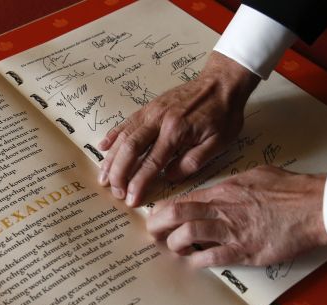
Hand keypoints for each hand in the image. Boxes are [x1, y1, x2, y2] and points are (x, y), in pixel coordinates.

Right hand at [97, 51, 259, 206]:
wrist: (222, 82)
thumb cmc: (223, 114)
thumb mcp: (218, 142)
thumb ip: (193, 161)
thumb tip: (169, 176)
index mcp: (176, 131)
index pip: (152, 162)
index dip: (139, 183)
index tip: (131, 199)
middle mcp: (158, 120)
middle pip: (130, 149)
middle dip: (119, 173)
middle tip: (115, 192)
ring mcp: (151, 111)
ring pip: (124, 136)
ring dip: (111, 159)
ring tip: (103, 177)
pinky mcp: (149, 107)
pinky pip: (126, 122)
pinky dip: (113, 135)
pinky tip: (103, 148)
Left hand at [146, 166, 326, 267]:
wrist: (315, 206)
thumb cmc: (290, 190)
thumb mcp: (255, 176)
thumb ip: (233, 185)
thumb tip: (219, 190)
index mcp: (224, 190)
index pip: (183, 198)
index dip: (163, 208)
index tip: (155, 215)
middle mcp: (223, 209)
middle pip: (176, 214)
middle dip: (157, 225)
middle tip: (152, 233)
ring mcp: (232, 231)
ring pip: (187, 235)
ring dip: (174, 244)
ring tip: (173, 248)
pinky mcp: (244, 251)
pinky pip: (211, 258)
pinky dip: (197, 261)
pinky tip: (195, 262)